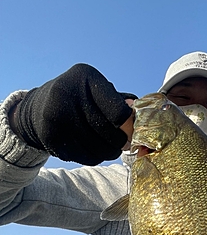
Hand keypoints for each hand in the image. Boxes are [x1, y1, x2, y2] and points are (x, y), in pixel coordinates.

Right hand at [10, 64, 137, 164]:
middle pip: (109, 133)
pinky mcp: (51, 138)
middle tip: (126, 144)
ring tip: (112, 148)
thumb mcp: (98, 90)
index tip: (133, 132)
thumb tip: (137, 113)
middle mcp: (68, 95)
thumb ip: (120, 101)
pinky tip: (95, 150)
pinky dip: (96, 157)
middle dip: (122, 142)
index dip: (129, 127)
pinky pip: (86, 158)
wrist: (41, 107)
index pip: (118, 112)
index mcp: (85, 77)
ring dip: (111, 152)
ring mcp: (57, 118)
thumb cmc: (81, 98)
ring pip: (98, 149)